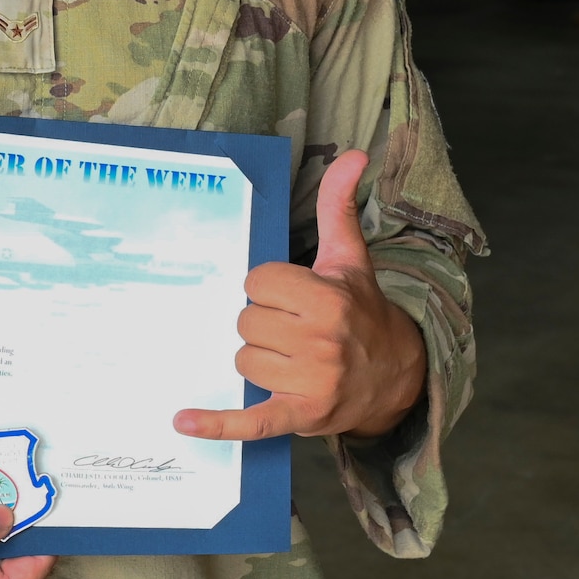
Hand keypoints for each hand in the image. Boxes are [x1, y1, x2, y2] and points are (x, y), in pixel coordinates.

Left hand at [173, 150, 425, 442]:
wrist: (395, 375)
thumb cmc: (360, 310)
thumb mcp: (348, 257)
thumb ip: (339, 206)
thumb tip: (353, 154)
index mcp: (327, 298)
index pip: (256, 283)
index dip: (267, 287)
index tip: (290, 295)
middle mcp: (321, 340)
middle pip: (245, 322)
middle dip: (262, 323)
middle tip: (292, 329)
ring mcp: (311, 382)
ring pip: (242, 361)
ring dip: (257, 360)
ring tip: (291, 358)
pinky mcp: (301, 415)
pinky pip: (251, 421)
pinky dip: (218, 425)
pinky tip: (183, 422)